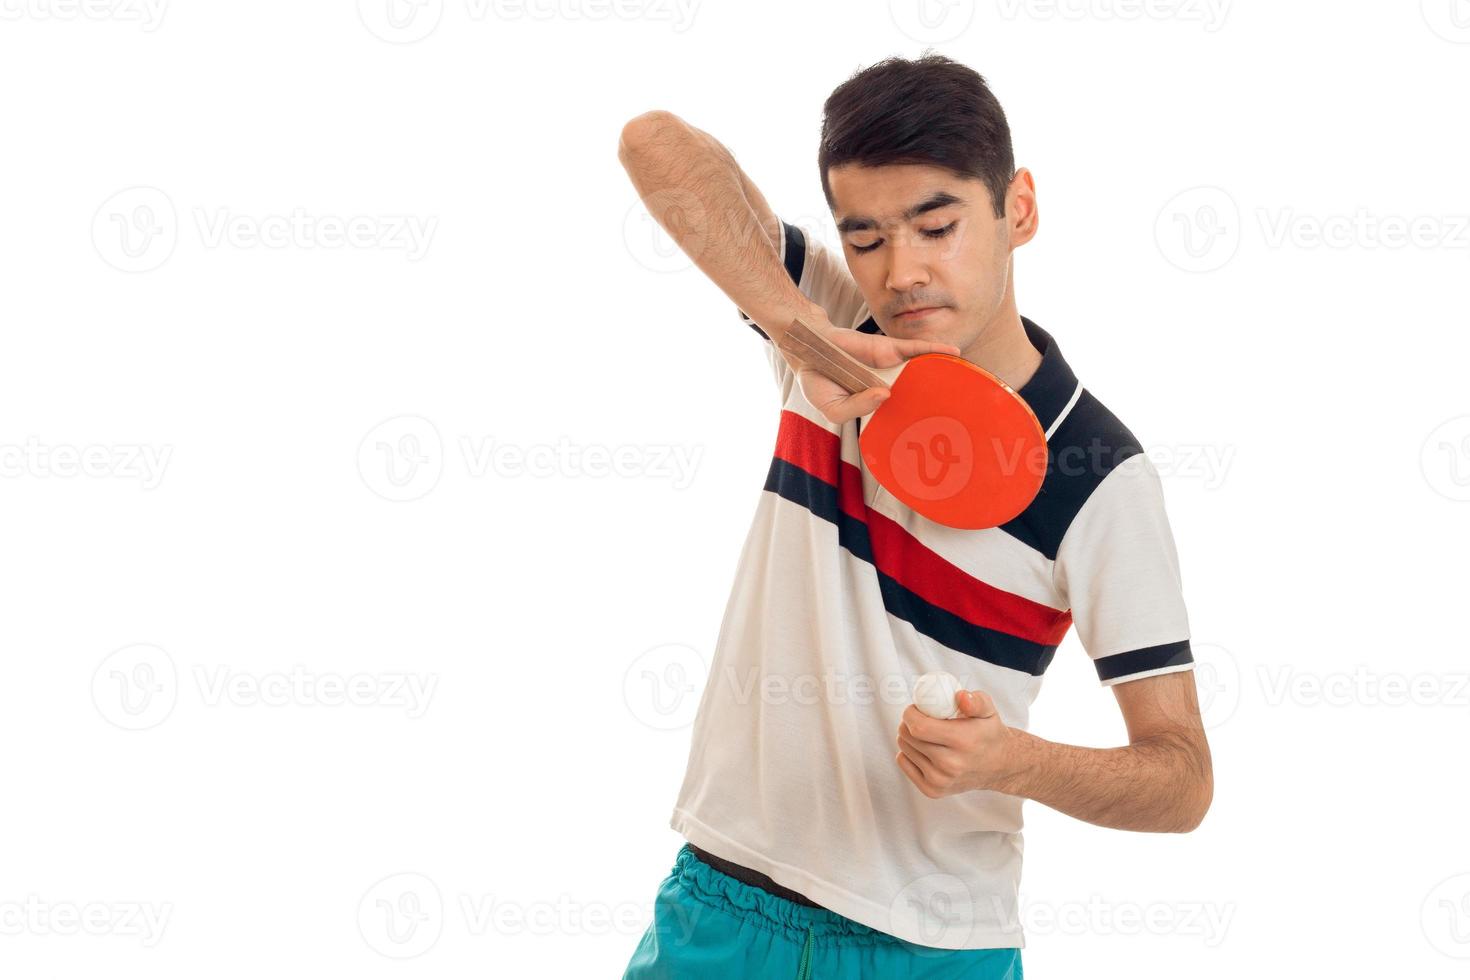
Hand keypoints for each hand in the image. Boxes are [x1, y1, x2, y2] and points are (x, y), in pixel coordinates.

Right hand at [779, 309, 960, 425]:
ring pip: (922, 371)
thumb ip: (857, 407)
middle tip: (964, 418)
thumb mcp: (832, 407)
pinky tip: (954, 352)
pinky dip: (935, 348)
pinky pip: (915, 347)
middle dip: (941, 406)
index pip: (901, 419)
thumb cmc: (819, 382)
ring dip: (945, 376)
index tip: (936, 442)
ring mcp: (891, 368)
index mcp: (876, 405)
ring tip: (970, 384)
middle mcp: (889, 388)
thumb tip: (885, 395)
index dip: (918, 429)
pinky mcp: (889, 348)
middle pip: (920, 396)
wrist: (809, 348)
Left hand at [895, 689, 1021, 797]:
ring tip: (927, 734)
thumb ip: (976, 701)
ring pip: (904, 749)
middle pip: (908, 737)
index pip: (919, 727)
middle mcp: (950, 765)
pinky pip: (903, 763)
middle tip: (921, 718)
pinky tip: (925, 749)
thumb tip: (961, 696)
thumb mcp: (988, 711)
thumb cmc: (989, 734)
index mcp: (963, 742)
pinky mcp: (932, 791)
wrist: (1000, 766)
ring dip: (908, 737)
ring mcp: (940, 781)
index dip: (911, 714)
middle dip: (908, 723)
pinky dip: (908, 753)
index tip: (916, 708)